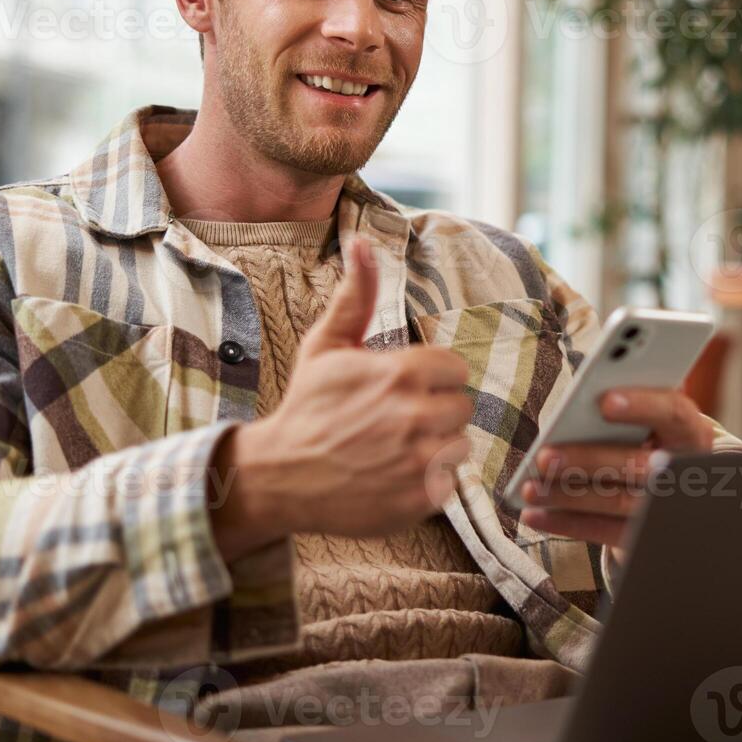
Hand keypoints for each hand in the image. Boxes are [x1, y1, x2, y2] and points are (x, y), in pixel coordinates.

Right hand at [211, 238, 472, 558]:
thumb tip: (363, 243)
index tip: (406, 388)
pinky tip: (397, 475)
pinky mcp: (420, 498)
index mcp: (400, 373)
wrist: (279, 475)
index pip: (455, 368)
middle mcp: (414, 415)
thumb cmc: (307, 407)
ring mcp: (419, 461)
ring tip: (397, 449)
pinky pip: (449, 482)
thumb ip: (355, 296)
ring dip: (436, 447)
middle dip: (436, 412)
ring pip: (460, 445)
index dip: (432, 378)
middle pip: (461, 407)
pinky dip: (429, 482)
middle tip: (399, 420)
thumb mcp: (326, 345)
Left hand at [517, 387, 714, 551]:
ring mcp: (669, 511)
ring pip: (618, 503)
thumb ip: (626, 411)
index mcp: (691, 432)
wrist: (676, 494)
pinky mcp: (648, 539)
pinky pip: (606, 533)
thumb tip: (577, 410)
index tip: (605, 401)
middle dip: (589, 461)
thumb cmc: (651, 442)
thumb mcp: (650, 422)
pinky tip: (536, 515)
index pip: (675, 413)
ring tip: (530, 488)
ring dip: (569, 496)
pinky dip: (567, 524)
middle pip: (640, 466)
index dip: (643, 407)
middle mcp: (686, 472)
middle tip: (545, 457)